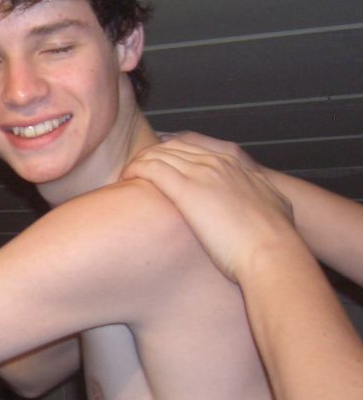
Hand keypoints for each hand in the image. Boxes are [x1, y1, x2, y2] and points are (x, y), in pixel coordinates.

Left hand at [122, 139, 294, 280]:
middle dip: (150, 157)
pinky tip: (125, 180)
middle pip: (171, 147)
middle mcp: (217, 162)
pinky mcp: (188, 189)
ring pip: (159, 155)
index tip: (155, 168)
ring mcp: (202, 173)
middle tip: (133, 173)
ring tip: (125, 178)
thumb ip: (260, 195)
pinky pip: (151, 168)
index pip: (191, 147)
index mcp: (235, 164)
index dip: (168, 156)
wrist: (272, 251)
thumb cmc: (274, 239)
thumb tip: (261, 204)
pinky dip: (134, 170)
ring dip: (138, 163)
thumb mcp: (274, 205)